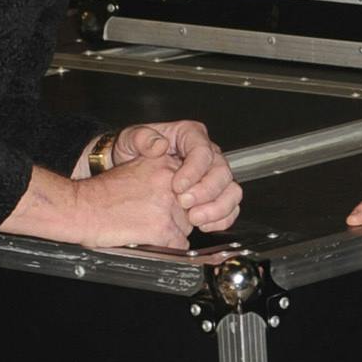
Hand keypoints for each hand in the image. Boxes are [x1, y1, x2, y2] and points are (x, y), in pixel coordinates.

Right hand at [8, 155, 192, 251]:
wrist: (79, 207)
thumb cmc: (101, 194)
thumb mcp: (135, 171)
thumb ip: (161, 178)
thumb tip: (183, 196)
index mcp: (164, 162)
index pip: (191, 184)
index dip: (181, 199)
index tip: (169, 205)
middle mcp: (170, 180)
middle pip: (191, 207)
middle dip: (176, 217)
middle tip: (150, 217)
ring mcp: (168, 204)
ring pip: (186, 228)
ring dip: (171, 232)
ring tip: (145, 228)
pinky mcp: (162, 227)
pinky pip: (179, 245)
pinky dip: (166, 248)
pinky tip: (147, 240)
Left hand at [114, 119, 241, 235]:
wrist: (131, 174)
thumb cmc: (134, 153)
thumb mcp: (129, 139)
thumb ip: (141, 138)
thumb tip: (159, 145)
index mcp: (190, 135)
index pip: (202, 150)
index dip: (194, 171)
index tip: (177, 186)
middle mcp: (207, 154)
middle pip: (221, 172)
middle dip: (205, 191)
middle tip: (184, 204)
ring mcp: (214, 176)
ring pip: (231, 191)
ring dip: (217, 208)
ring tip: (194, 219)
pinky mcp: (216, 196)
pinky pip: (231, 208)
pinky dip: (221, 219)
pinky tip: (204, 225)